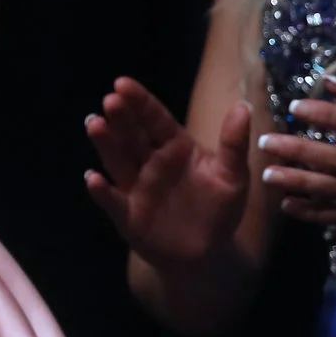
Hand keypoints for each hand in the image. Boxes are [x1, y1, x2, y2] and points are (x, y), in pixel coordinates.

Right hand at [83, 75, 251, 267]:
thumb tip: (242, 106)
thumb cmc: (218, 209)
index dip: (140, 102)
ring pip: (117, 160)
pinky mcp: (126, 214)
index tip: (123, 83)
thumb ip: (233, 144)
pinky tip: (93, 178)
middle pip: (132, 136)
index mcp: (173, 147)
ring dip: (105, 143)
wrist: (206, 253)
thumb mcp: (233, 177)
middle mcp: (149, 162)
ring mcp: (135, 186)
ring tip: (95, 124)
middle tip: (110, 101)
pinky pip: (112, 200)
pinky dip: (101, 190)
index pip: (155, 120)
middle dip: (121, 118)